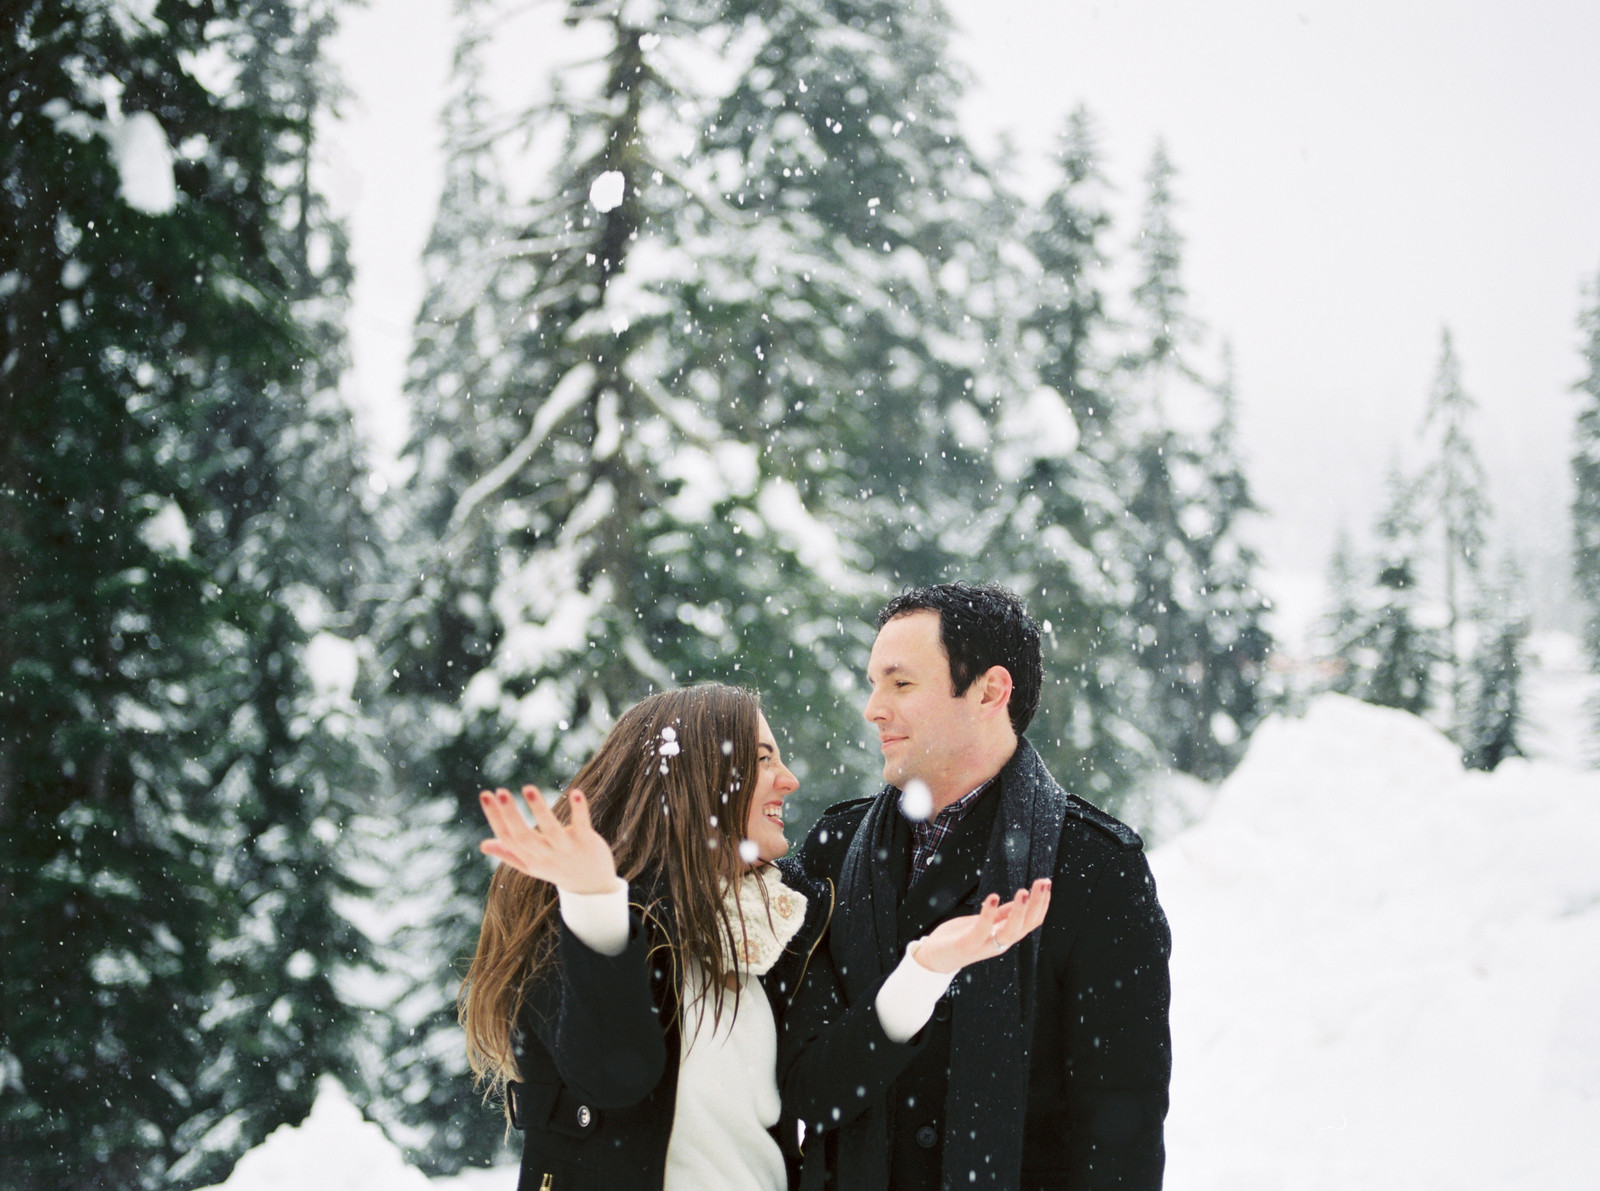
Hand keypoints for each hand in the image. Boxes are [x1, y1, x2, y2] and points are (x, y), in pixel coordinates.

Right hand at [477, 785, 619, 895]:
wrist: (593, 887)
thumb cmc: (557, 869)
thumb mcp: (532, 865)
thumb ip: (509, 854)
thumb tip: (483, 845)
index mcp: (530, 859)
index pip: (507, 838)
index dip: (495, 817)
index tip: (485, 795)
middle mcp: (546, 855)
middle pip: (524, 837)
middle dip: (511, 814)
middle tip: (500, 791)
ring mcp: (567, 849)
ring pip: (551, 830)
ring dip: (539, 809)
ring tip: (528, 788)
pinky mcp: (587, 842)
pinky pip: (582, 825)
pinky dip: (579, 810)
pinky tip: (576, 793)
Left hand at [911, 878, 1052, 974]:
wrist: (935, 957)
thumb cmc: (960, 937)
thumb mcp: (985, 922)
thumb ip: (1003, 915)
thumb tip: (1023, 901)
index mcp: (1006, 934)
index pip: (1032, 921)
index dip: (1042, 904)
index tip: (1047, 884)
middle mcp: (1000, 942)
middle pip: (1027, 925)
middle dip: (1037, 903)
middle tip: (1043, 883)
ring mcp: (986, 945)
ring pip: (1011, 931)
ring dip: (1019, 911)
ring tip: (1024, 891)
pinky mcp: (968, 945)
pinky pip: (982, 930)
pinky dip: (989, 914)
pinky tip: (994, 897)